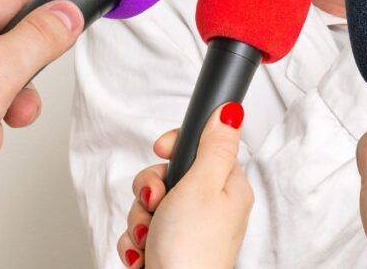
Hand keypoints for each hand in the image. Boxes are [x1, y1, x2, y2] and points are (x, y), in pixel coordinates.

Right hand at [117, 103, 252, 268]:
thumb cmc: (192, 249)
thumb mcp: (204, 184)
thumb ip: (213, 146)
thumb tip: (231, 112)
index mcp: (228, 188)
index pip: (202, 147)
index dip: (176, 147)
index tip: (162, 151)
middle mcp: (210, 208)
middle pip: (169, 175)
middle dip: (150, 188)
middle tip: (156, 202)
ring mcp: (187, 230)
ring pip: (150, 203)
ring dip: (139, 218)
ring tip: (148, 236)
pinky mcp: (166, 249)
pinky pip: (140, 231)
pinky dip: (135, 242)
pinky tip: (143, 254)